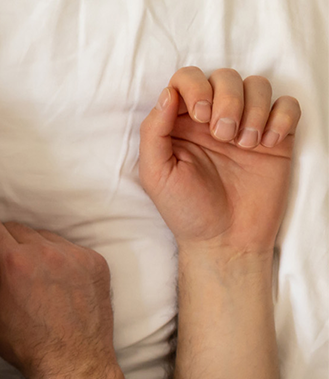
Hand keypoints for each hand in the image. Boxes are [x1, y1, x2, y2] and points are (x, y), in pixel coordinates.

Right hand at [0, 220, 116, 378]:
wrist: (73, 364)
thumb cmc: (26, 344)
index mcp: (14, 262)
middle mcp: (46, 252)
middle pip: (15, 228)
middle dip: (5, 244)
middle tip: (4, 270)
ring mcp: (74, 255)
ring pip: (43, 236)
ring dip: (33, 249)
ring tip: (33, 278)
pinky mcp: (95, 262)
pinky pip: (69, 248)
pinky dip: (59, 259)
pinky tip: (56, 283)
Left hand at [139, 67, 300, 256]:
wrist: (225, 239)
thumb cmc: (185, 209)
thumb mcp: (156, 173)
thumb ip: (154, 132)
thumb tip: (168, 93)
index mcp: (180, 122)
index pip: (187, 77)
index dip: (195, 86)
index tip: (199, 115)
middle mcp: (213, 118)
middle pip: (225, 76)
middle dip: (227, 99)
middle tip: (223, 136)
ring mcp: (246, 125)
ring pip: (257, 84)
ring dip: (253, 109)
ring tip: (245, 145)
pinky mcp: (275, 137)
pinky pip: (288, 104)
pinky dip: (281, 117)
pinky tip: (269, 143)